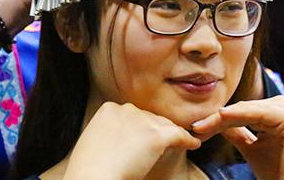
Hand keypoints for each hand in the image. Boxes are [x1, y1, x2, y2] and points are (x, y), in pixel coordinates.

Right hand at [64, 102, 201, 179]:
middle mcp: (127, 110)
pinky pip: (179, 135)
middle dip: (155, 132)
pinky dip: (188, 140)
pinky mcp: (157, 136)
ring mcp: (143, 122)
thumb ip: (109, 133)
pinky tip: (193, 144)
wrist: (92, 178)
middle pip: (150, 118)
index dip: (140, 128)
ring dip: (171, 136)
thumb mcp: (93, 141)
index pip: (133, 115)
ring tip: (180, 142)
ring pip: (165, 126)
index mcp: (109, 109)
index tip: (142, 139)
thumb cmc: (89, 168)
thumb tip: (122, 140)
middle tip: (160, 146)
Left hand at [191, 96, 283, 179]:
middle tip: (194, 129)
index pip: (239, 111)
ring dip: (221, 119)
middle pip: (240, 109)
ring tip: (201, 127)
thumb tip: (215, 121)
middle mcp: (281, 106)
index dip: (216, 120)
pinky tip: (222, 116)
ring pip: (245, 110)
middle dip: (215, 119)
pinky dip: (238, 115)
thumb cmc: (279, 171)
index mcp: (273, 111)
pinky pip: (257, 113)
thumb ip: (237, 133)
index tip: (196, 129)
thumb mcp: (251, 148)